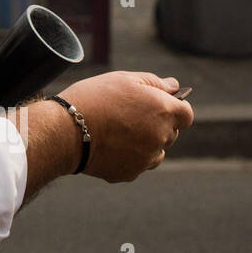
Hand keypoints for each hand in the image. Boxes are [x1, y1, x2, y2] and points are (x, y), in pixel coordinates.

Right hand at [57, 71, 193, 182]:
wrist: (65, 131)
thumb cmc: (93, 99)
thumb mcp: (123, 79)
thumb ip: (154, 82)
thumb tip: (175, 86)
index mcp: (164, 110)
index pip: (186, 114)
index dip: (173, 108)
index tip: (156, 105)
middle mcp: (161, 136)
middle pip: (170, 132)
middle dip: (156, 124)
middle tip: (127, 116)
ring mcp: (147, 158)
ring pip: (155, 151)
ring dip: (145, 143)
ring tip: (116, 132)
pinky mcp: (131, 173)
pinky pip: (137, 164)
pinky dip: (128, 157)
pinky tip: (108, 146)